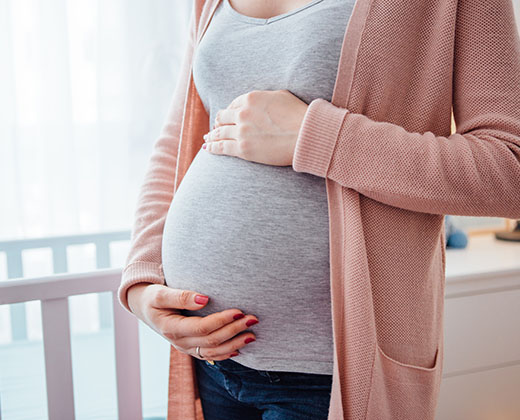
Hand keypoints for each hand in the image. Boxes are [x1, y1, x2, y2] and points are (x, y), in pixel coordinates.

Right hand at [127, 283, 258, 360]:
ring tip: (252, 335)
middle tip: (253, 319)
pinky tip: (239, 348)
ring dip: (234, 344)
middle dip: (234, 331)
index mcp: (172, 328)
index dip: (222, 321)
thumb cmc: (153, 296)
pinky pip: (209, 355)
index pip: (203, 327)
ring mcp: (185, 347)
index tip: (239, 311)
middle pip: (212, 340)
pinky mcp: (190, 348)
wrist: (144, 307)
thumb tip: (204, 299)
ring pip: (213, 352)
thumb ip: (181, 296)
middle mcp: (179, 342)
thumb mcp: (161, 293)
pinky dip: (225, 353)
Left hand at [203, 89, 308, 166]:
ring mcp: (241, 131)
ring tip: (208, 139)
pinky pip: (221, 147)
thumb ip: (264, 97)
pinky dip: (212, 147)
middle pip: (222, 118)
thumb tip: (258, 102)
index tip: (227, 117)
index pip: (232, 104)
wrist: (305, 135)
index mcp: (251, 98)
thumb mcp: (281, 96)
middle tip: (215, 128)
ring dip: (212, 135)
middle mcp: (242, 113)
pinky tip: (207, 148)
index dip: (228, 112)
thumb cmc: (299, 115)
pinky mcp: (243, 148)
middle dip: (218, 123)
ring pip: (219, 132)